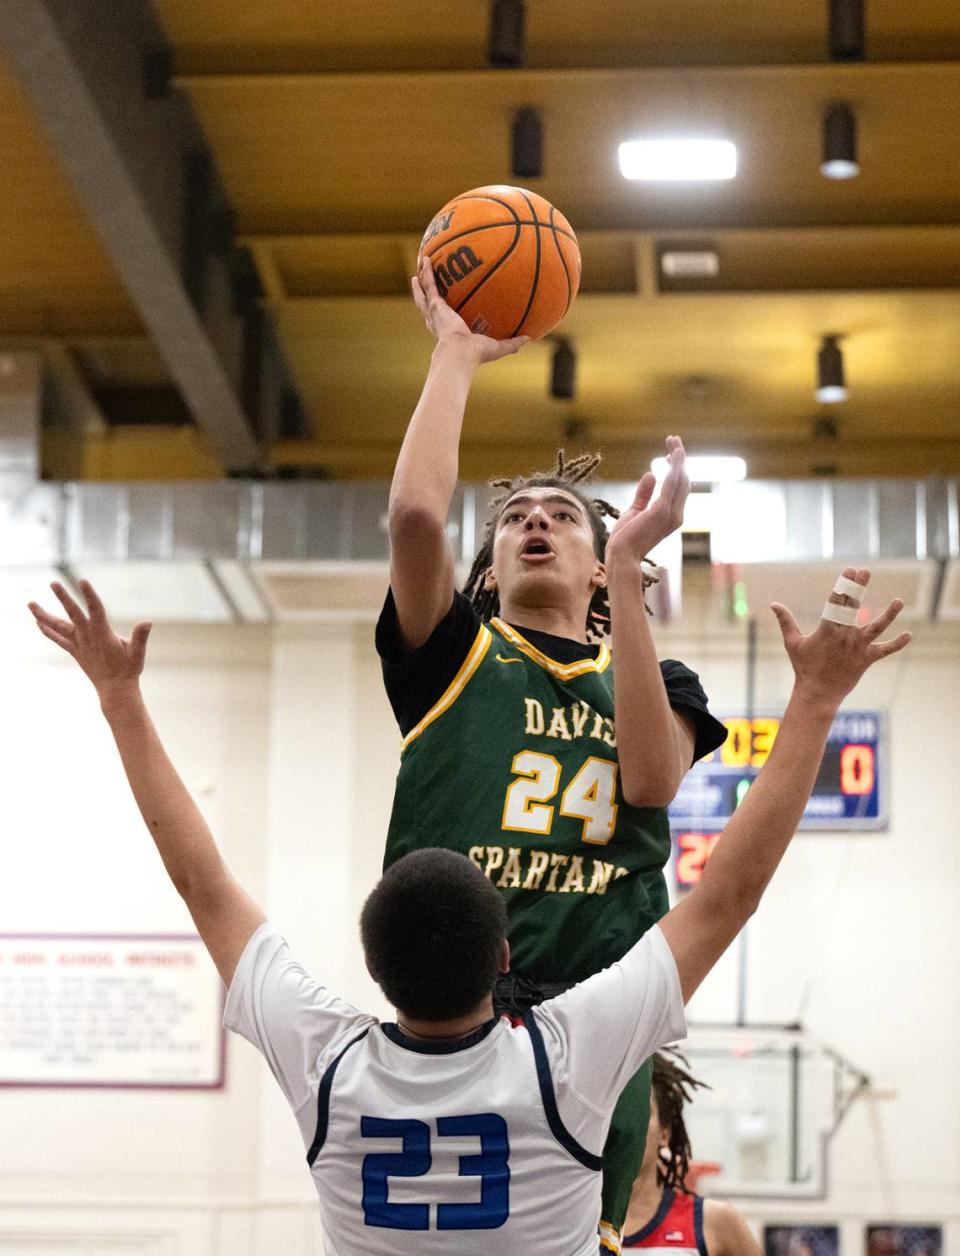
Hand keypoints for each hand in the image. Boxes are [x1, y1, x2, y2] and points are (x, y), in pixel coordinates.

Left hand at [28, 580, 151, 701]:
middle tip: (53, 583)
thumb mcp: (138, 653)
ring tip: (30, 603)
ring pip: (59, 627)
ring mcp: (79, 645)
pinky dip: (48, 630)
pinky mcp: (75, 651)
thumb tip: (147, 622)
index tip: (82, 581)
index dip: (89, 595)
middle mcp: (87, 638)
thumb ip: (140, 637)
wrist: (115, 690)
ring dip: (44, 615)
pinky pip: (59, 639)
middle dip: (63, 598)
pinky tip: (38, 622)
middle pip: (72, 614)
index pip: (96, 610)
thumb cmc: (129, 670)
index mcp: (103, 634)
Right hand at [412, 255, 528, 363]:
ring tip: (422, 262)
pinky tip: (425, 257)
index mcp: (448, 330)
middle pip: (427, 302)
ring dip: (422, 277)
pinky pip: (430, 285)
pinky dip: (427, 272)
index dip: (438, 310)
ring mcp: (435, 312)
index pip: (442, 318)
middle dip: (423, 291)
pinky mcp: (436, 306)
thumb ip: (512, 343)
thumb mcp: (497, 348)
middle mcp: (438, 321)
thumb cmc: (475, 355)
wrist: (460, 354)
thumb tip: (529, 338)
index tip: (438, 302)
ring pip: (424, 291)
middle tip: (421, 278)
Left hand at [606, 435, 688, 561]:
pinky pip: (673, 484)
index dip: (676, 469)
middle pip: (683, 480)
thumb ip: (644, 494)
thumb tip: (651, 474)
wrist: (621, 557)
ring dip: (678, 457)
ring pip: (680, 478)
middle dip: (679, 458)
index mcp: (671, 515)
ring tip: (673, 440)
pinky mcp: (662, 510)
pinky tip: (674, 454)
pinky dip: (675, 467)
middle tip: (672, 439)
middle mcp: (676, 514)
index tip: (669, 454)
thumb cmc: (626, 539)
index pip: (678, 487)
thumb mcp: (634, 511)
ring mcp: (671, 513)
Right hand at [771, 567, 910, 704]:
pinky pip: (885, 650)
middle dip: (859, 587)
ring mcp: (858, 647)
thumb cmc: (804, 668)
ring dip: (889, 614)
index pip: (836, 602)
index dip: (843, 584)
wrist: (818, 694)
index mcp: (827, 629)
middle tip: (865, 571)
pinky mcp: (867, 659)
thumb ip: (786, 621)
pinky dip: (897, 644)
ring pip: (876, 627)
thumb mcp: (793, 643)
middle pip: (854, 607)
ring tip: (899, 601)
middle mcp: (845, 636)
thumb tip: (773, 604)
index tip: (849, 571)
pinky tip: (908, 635)